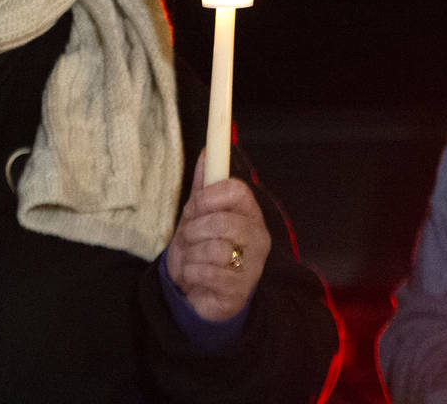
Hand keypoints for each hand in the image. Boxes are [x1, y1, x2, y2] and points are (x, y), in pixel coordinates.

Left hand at [165, 149, 270, 320]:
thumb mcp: (197, 216)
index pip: (238, 191)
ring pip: (216, 249)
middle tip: (188, 238)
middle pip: (225, 221)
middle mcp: (258, 238)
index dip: (210, 195)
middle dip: (195, 229)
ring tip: (191, 260)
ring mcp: (252, 266)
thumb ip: (204, 187)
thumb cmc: (201, 251)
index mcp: (249, 214)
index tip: (194, 205)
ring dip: (191, 254)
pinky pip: (208, 274)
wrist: (198, 294)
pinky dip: (192, 273)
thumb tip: (206, 152)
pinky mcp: (240, 291)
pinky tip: (194, 277)